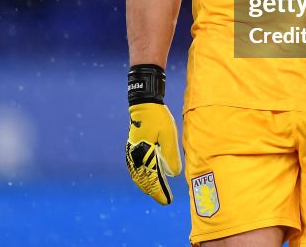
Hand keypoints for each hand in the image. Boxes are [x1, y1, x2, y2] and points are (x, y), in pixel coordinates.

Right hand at [125, 65, 181, 203]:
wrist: (143, 104)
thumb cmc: (158, 119)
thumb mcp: (169, 136)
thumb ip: (171, 155)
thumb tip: (173, 174)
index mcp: (144, 154)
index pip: (152, 179)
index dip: (160, 191)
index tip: (167, 201)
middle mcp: (135, 156)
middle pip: (143, 180)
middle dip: (153, 191)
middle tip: (163, 200)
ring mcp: (131, 153)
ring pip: (137, 176)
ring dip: (146, 186)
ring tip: (156, 192)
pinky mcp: (132, 148)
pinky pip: (135, 169)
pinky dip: (141, 178)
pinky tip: (146, 179)